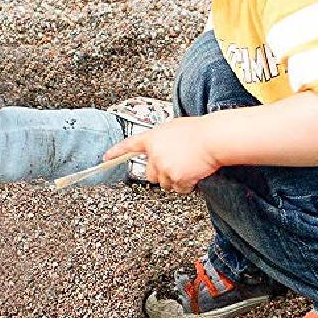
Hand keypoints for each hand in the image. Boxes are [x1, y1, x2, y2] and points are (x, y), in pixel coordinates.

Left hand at [104, 117, 219, 193]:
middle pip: (150, 174)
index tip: (105, 158)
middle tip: (176, 166)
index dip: (116, 152)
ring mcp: (164, 167)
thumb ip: (161, 140)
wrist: (212, 139)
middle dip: (161, 173)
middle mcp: (155, 154)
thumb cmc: (198, 131)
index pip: (129, 145)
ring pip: (164, 183)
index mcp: (152, 138)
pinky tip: (194, 173)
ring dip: (175, 179)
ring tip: (188, 167)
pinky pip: (178, 189)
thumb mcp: (173, 128)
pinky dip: (187, 185)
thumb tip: (159, 150)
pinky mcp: (176, 178)